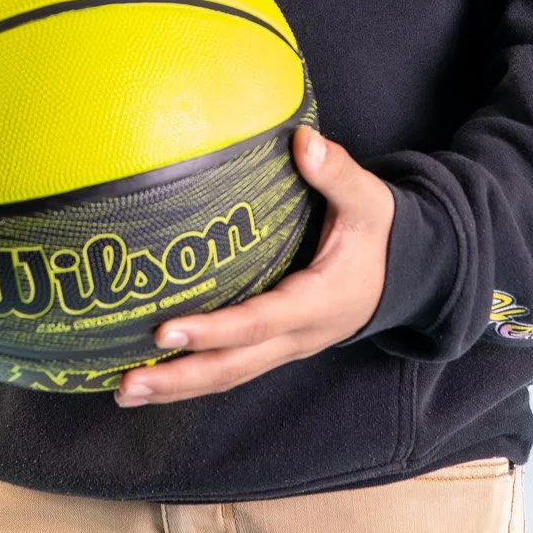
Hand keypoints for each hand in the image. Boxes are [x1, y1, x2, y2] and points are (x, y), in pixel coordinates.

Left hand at [115, 124, 394, 406]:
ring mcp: (286, 346)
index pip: (257, 322)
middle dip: (179, 379)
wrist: (407, 274)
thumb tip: (302, 140)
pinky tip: (153, 376)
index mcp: (317, 302)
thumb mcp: (368, 200)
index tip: (164, 329)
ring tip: (124, 391)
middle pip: (233, 367)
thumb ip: (336, 172)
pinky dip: (192, 377)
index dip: (212, 330)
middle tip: (125, 385)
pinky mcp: (275, 345)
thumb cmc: (380, 233)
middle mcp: (298, 336)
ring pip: (228, 376)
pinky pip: (231, 367)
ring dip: (177, 388)